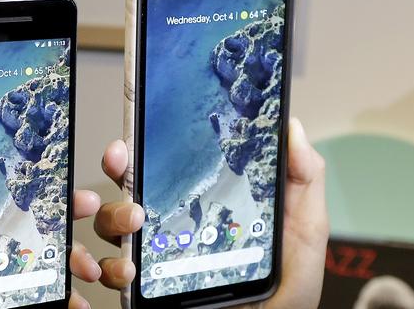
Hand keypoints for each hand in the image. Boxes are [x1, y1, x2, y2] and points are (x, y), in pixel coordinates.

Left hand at [0, 161, 101, 308]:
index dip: (25, 187)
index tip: (53, 176)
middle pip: (28, 230)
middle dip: (63, 217)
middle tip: (84, 209)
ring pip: (45, 265)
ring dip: (74, 259)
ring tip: (87, 267)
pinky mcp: (12, 308)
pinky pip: (47, 300)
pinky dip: (69, 299)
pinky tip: (78, 301)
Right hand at [95, 118, 328, 308]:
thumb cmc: (289, 283)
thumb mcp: (303, 226)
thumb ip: (302, 177)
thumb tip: (292, 126)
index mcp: (203, 199)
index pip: (165, 163)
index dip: (143, 145)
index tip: (134, 135)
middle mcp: (172, 222)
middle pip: (128, 186)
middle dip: (116, 169)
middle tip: (124, 164)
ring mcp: (157, 254)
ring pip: (112, 225)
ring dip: (113, 217)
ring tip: (135, 224)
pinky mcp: (149, 287)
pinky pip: (115, 273)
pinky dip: (110, 267)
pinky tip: (127, 269)